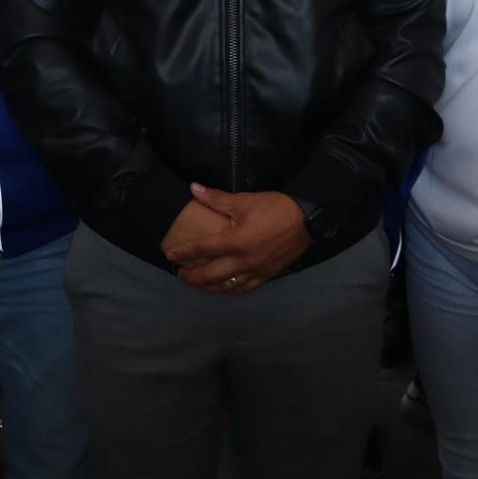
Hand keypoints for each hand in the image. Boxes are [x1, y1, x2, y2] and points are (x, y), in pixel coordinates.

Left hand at [163, 185, 311, 293]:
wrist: (307, 219)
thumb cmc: (274, 208)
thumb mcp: (244, 201)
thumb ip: (216, 198)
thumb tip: (193, 188)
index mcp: (236, 242)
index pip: (202, 250)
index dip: (184, 253)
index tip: (171, 255)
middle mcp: (243, 262)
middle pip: (210, 276)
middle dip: (192, 276)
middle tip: (180, 274)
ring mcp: (256, 272)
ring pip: (226, 287)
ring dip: (208, 287)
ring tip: (197, 283)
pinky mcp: (267, 276)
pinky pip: (243, 289)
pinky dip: (229, 290)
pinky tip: (222, 288)